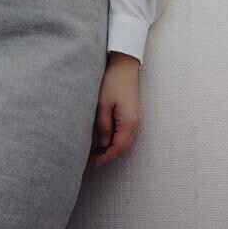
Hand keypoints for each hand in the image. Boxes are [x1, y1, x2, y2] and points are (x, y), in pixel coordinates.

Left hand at [87, 52, 140, 167]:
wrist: (124, 65)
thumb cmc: (112, 82)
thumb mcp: (103, 105)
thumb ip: (104, 126)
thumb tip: (103, 143)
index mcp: (129, 122)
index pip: (118, 148)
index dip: (106, 158)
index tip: (93, 163)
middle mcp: (135, 123)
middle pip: (123, 148)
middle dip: (108, 156)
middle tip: (91, 160)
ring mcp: (135, 119)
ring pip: (125, 142)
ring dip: (112, 149)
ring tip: (95, 152)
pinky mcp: (132, 114)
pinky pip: (125, 134)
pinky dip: (115, 141)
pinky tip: (104, 140)